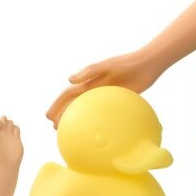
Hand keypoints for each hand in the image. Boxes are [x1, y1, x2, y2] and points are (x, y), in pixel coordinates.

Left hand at [0, 118, 23, 170]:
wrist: (3, 167)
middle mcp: (1, 135)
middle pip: (4, 122)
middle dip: (4, 120)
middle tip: (4, 123)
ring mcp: (9, 137)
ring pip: (10, 125)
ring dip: (10, 123)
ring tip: (9, 127)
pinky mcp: (17, 140)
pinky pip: (17, 130)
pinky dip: (16, 127)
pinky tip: (14, 130)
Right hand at [47, 49, 161, 126]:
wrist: (147, 65)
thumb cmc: (126, 63)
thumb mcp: (106, 65)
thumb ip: (88, 71)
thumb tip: (69, 80)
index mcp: (89, 81)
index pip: (68, 95)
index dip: (57, 105)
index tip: (48, 117)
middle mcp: (95, 89)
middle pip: (75, 104)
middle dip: (63, 114)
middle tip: (56, 129)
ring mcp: (105, 95)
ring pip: (87, 110)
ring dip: (78, 119)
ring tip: (72, 133)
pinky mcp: (118, 100)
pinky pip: (104, 113)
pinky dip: (99, 121)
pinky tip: (100, 132)